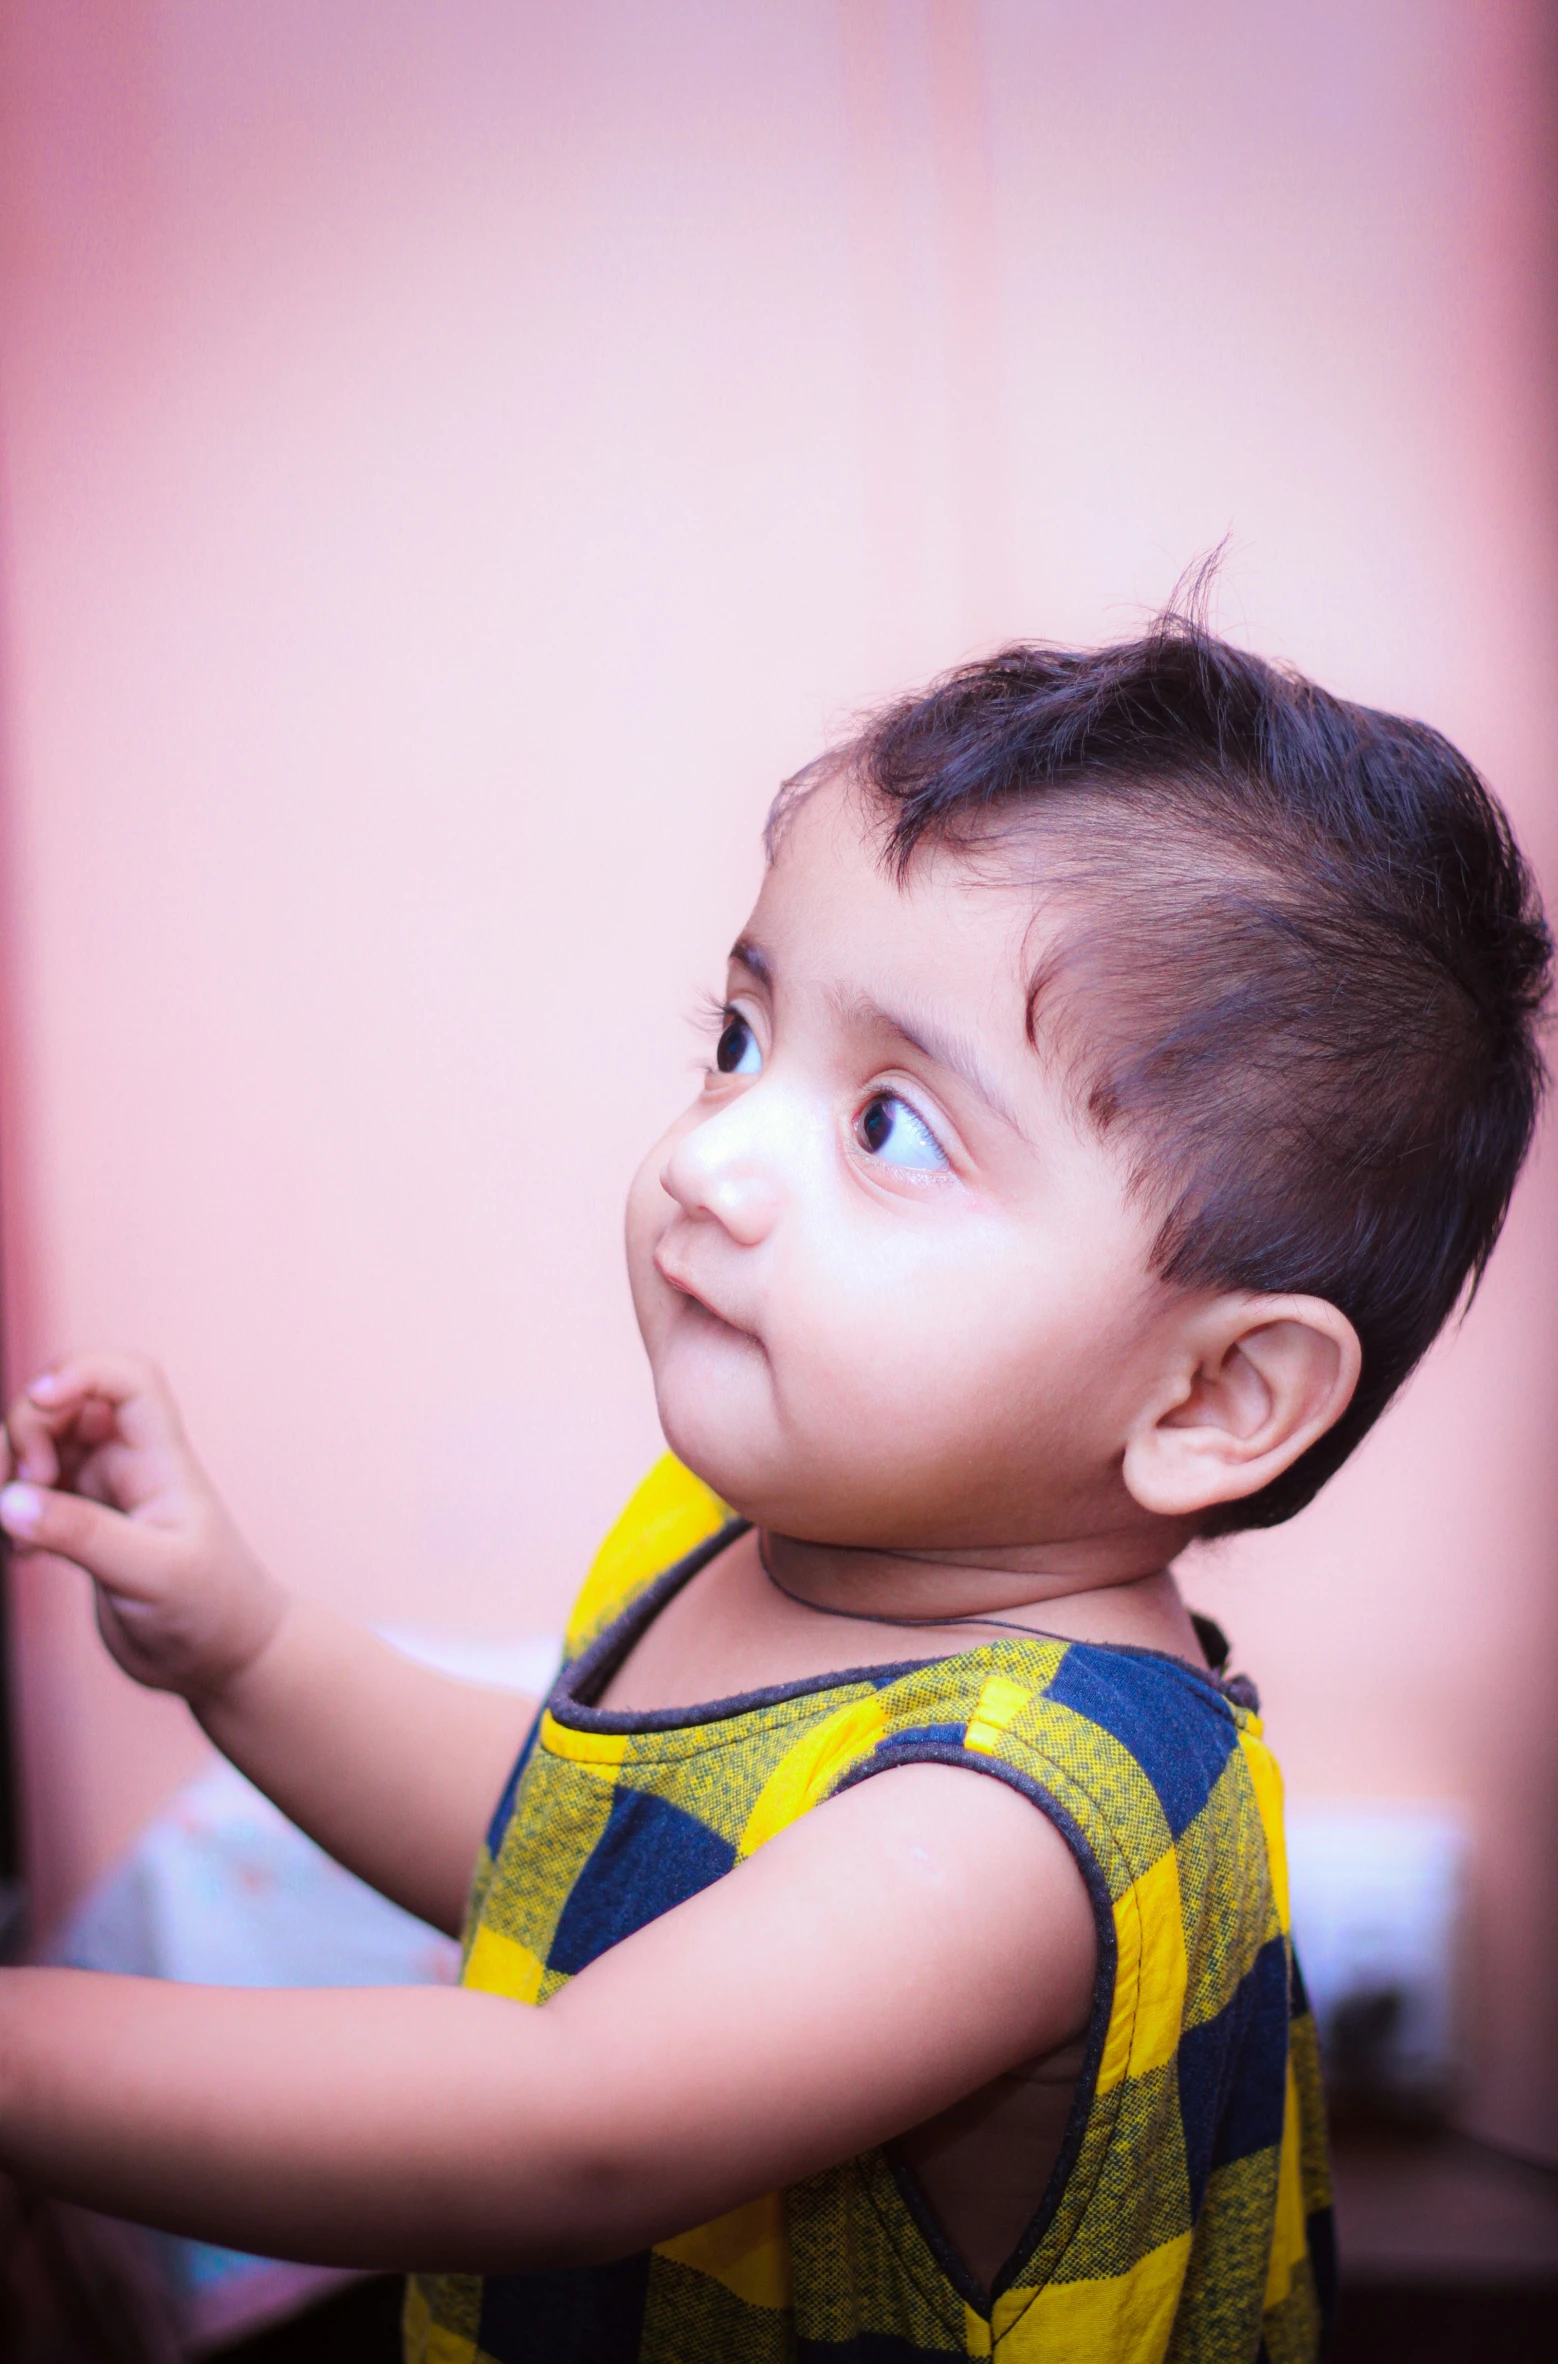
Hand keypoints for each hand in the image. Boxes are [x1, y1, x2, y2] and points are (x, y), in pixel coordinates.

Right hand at [0, 1353, 284, 1703]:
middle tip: (19, 1491)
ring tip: (15, 1531)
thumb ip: (81, 1535)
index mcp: (159, 1458)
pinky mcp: (81, 1524)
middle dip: (25, 1431)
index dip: (80, 1371)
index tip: (41, 1400)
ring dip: (11, 1472)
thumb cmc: (210, 1610)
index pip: (127, 1379)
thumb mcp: (151, 1574)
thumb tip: (9, 1502)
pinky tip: (21, 1556)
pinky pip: (30, 1495)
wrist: (221, 1660)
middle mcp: (130, 1464)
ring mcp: (103, 1492)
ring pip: (40, 1447)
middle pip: (64, 1404)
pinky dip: (12, 1512)